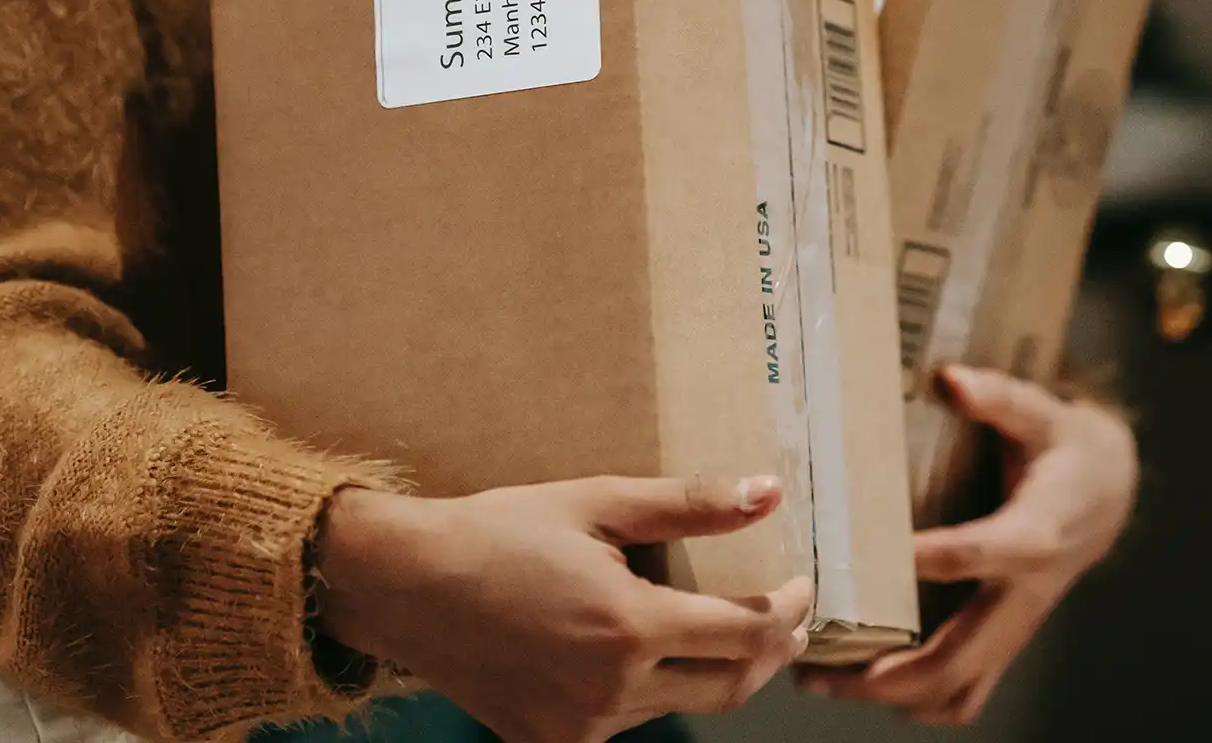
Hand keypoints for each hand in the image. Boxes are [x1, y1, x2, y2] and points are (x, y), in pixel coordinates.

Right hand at [320, 474, 813, 742]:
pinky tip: (646, 650)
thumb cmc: (501, 529)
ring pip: (678, 706)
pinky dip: (654, 689)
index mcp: (628, 628)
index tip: (803, 585)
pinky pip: (627, 722)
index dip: (787, 611)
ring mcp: (580, 729)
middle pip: (728, 687)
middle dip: (770, 651)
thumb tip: (768, 491)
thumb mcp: (596, 501)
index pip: (745, 634)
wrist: (408, 585)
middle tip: (788, 617)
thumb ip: (688, 503)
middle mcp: (611, 692)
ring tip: (719, 623)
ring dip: (711, 669)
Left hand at [798, 365, 1136, 725]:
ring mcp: (1014, 623)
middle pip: (960, 654)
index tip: (869, 563)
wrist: (1108, 491)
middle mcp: (1023, 592)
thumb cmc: (1066, 447)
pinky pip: (966, 687)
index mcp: (1034, 534)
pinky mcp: (1005, 634)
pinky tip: (867, 682)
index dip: (932, 560)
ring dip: (891, 694)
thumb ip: (998, 397)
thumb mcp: (1041, 412)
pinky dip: (918, 697)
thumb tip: (950, 379)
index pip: (979, 554)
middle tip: (818, 664)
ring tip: (823, 679)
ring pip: (958, 686)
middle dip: (889, 671)